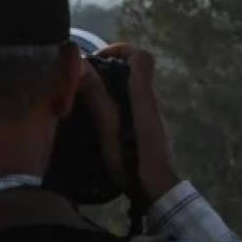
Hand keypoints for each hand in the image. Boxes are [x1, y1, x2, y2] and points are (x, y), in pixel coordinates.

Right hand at [80, 43, 181, 203]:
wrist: (158, 191)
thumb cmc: (134, 163)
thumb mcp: (110, 131)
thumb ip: (98, 99)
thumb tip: (83, 66)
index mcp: (144, 99)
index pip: (142, 57)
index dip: (121, 49)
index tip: (97, 58)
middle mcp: (152, 103)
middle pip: (136, 71)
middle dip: (109, 68)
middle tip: (83, 80)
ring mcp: (153, 116)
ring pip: (133, 89)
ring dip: (110, 86)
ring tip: (84, 98)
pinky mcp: (150, 129)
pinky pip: (132, 105)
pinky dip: (115, 102)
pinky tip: (97, 118)